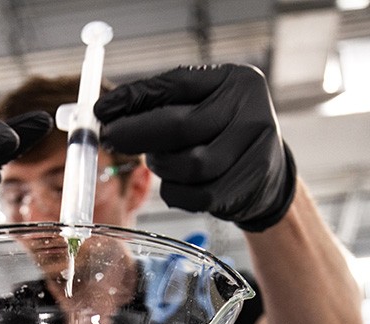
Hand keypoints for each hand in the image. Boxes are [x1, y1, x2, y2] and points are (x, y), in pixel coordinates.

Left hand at [93, 65, 295, 231]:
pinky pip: (195, 196)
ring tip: (160, 161)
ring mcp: (254, 151)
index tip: (101, 111)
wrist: (268, 176)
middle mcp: (251, 111)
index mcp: (236, 81)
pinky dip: (175, 192)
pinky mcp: (247, 187)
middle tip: (111, 139)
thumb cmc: (222, 135)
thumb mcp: (201, 106)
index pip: (177, 84)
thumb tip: (105, 113)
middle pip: (181, 125)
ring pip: (188, 165)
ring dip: (162, 166)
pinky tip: (177, 184)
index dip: (134, 97)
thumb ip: (161, 104)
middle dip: (138, 134)